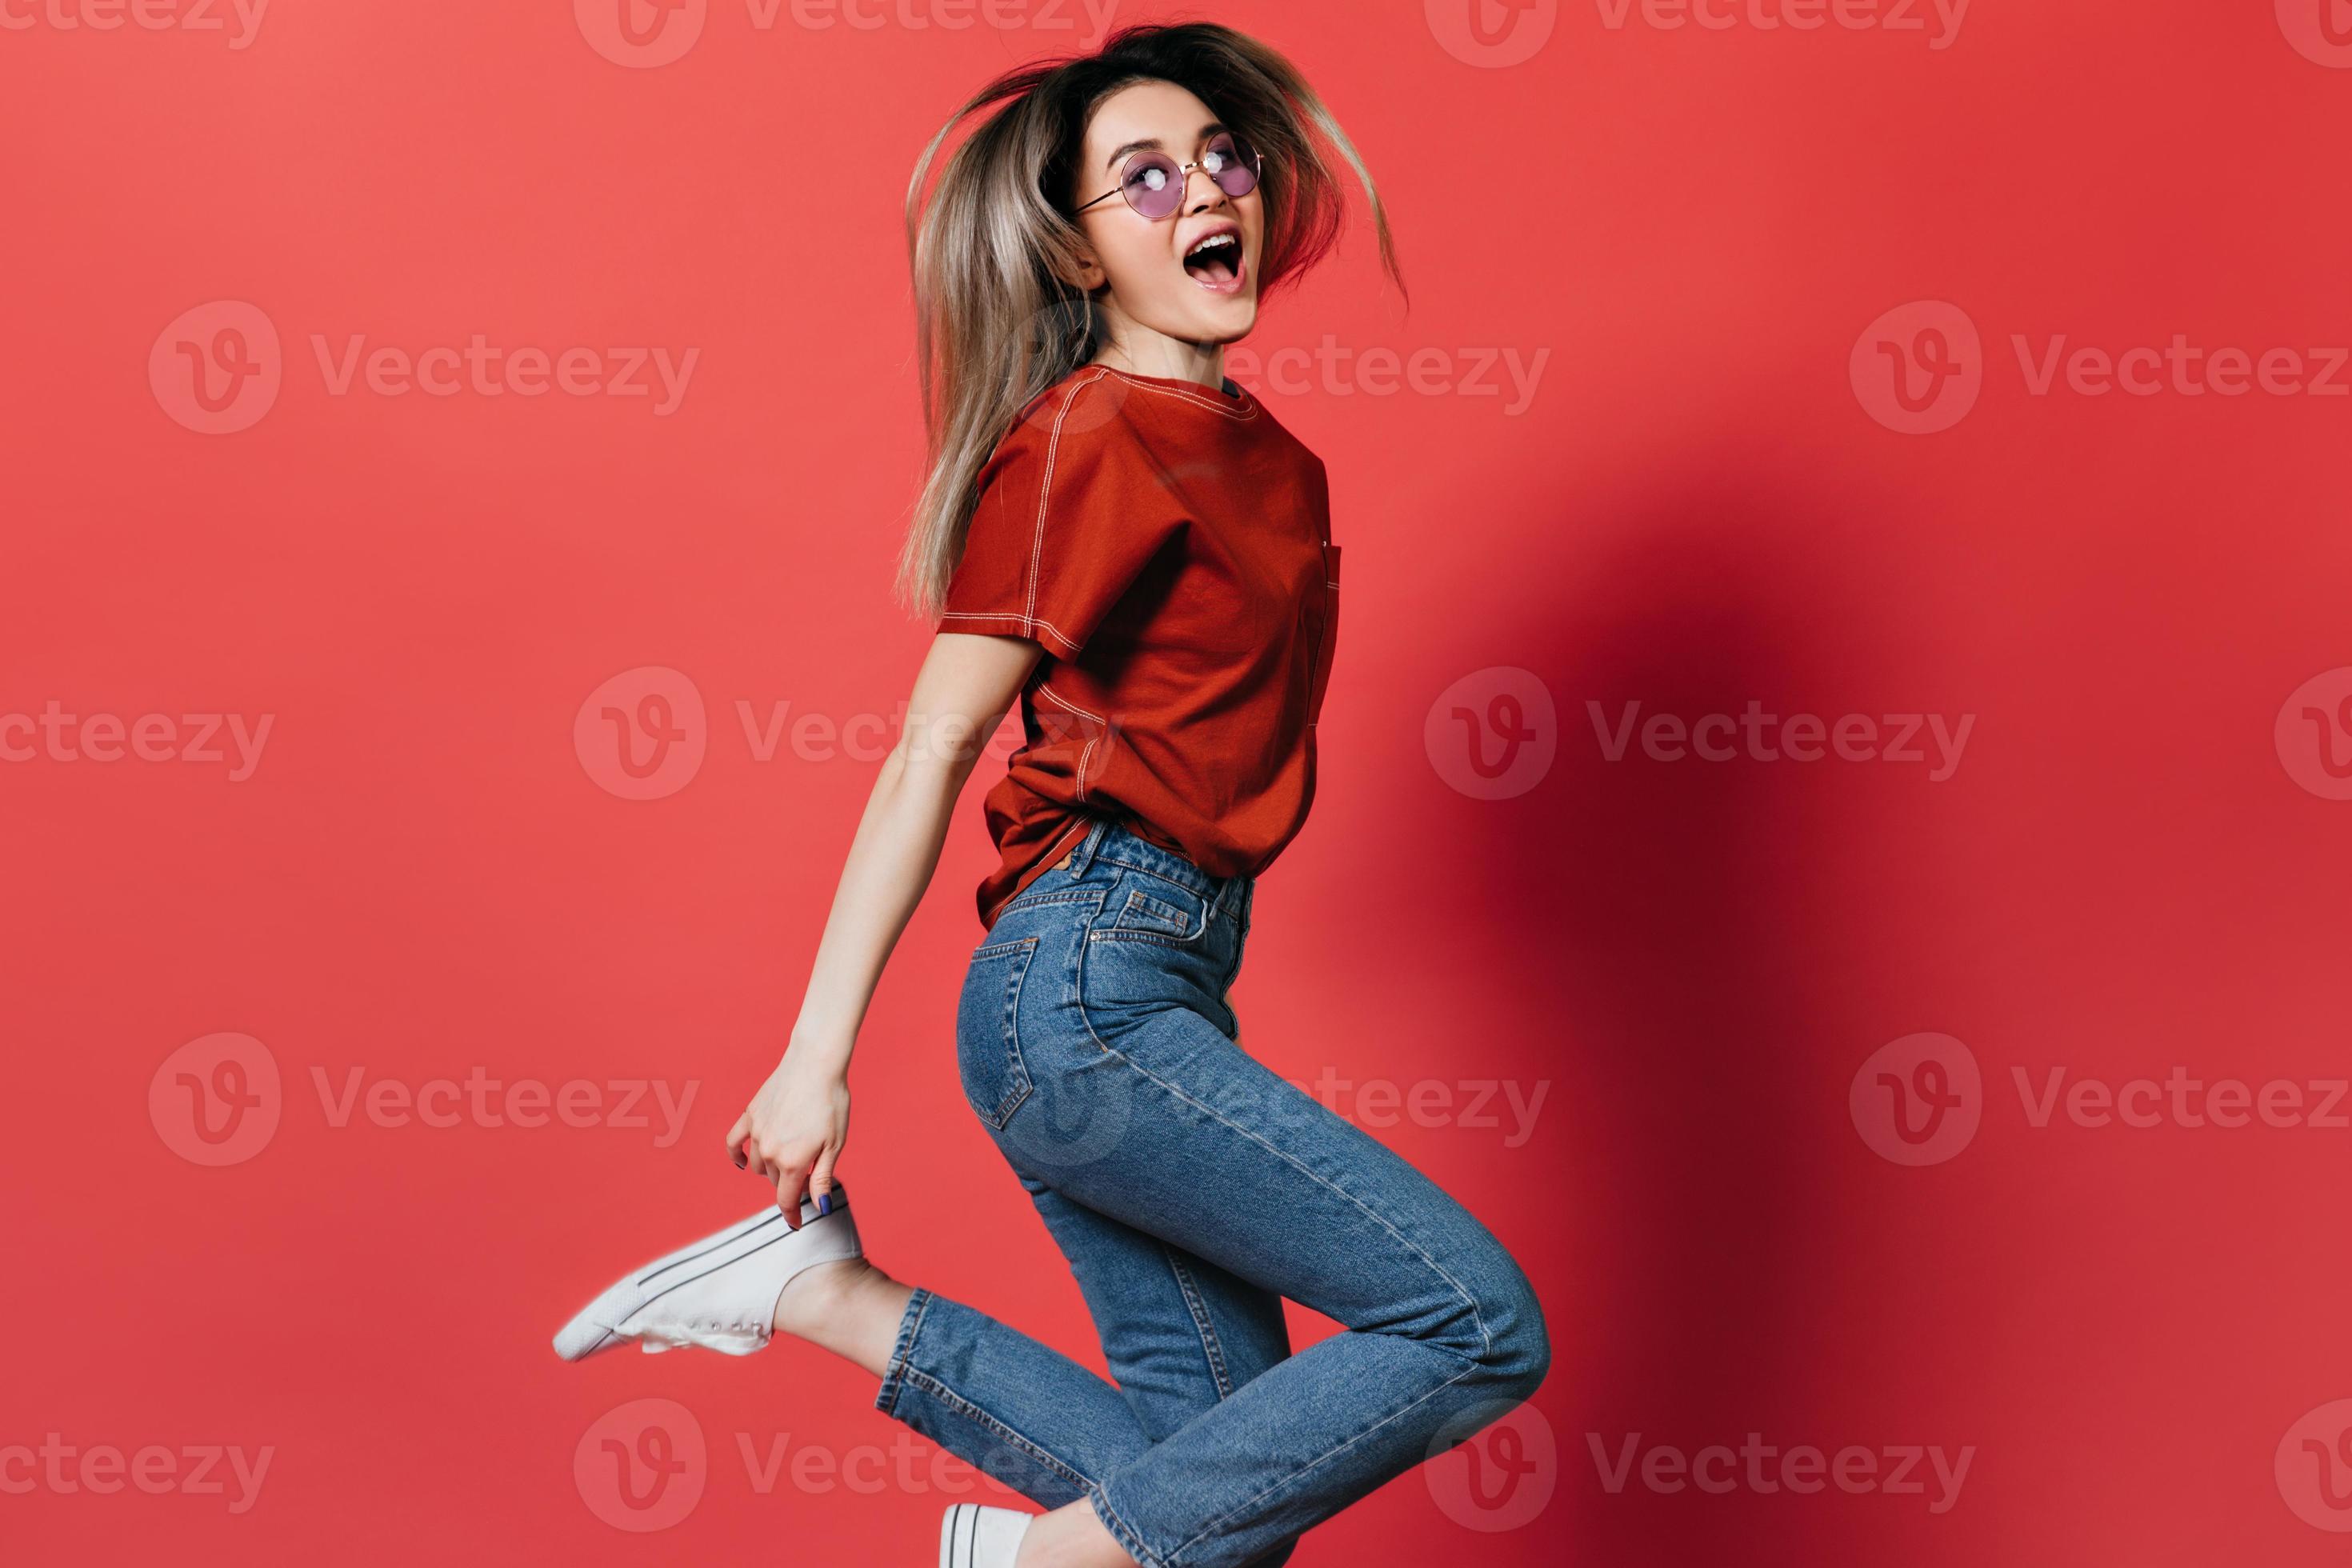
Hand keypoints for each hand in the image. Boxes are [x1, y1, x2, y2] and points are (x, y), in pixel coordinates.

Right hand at [724, 1049, 850, 1226]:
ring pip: (759, 1165)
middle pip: (775, 1181)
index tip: (796, 1223)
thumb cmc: (832, 1102)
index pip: (786, 1200)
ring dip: (772, 1168)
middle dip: (791, 1182)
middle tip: (810, 1169)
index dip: (792, 1214)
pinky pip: (734, 1143)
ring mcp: (757, 1133)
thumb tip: (819, 1207)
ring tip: (791, 1155)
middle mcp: (770, 1151)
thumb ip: (822, 1178)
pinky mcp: (750, 1115)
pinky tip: (745, 1163)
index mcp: (793, 1161)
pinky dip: (737, 1156)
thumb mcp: (835, 1144)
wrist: (815, 1064)